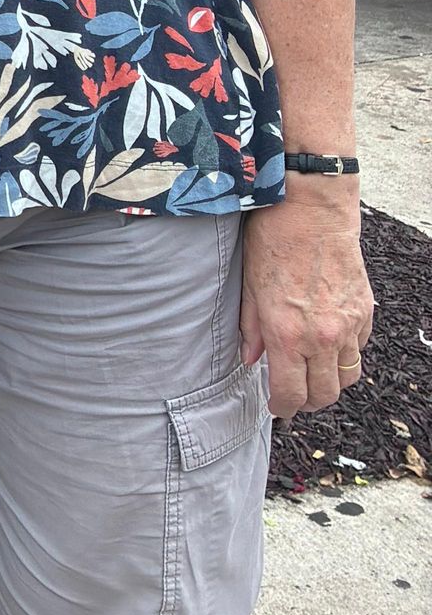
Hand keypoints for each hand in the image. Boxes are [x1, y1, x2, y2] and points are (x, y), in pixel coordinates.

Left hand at [241, 181, 372, 415]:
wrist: (311, 208)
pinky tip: (329, 342)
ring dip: (331, 382)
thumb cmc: (273, 239)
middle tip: (294, 394)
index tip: (277, 406)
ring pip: (348, 377)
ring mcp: (348, 325)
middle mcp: (322, 336)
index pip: (291, 394)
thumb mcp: (249, 284)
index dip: (283, 407)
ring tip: (313, 372)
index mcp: (287, 333)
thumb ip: (250, 328)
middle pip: (324, 395)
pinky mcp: (365, 311)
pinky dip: (346, 353)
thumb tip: (251, 359)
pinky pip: (360, 348)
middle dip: (308, 402)